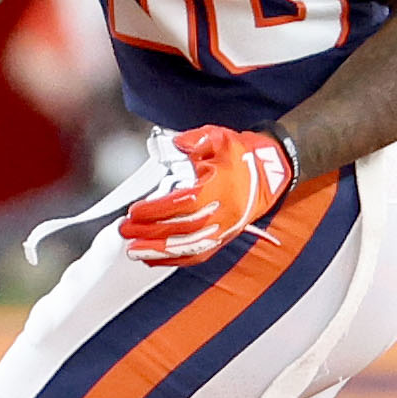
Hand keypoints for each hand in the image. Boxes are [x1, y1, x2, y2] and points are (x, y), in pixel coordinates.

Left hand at [119, 125, 293, 264]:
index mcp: (221, 188)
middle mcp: (224, 213)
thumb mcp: (220, 138)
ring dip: (158, 251)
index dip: (158, 210)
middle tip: (125, 231)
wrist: (271, 173)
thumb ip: (196, 139)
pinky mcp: (223, 238)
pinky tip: (154, 259)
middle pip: (183, 230)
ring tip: (134, 251)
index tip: (136, 211)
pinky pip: (198, 255)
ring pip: (189, 247)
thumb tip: (178, 143)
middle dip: (150, 233)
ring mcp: (224, 229)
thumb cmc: (243, 156)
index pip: (185, 203)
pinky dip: (174, 260)